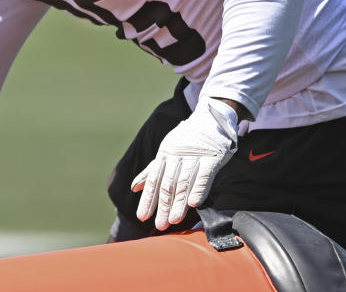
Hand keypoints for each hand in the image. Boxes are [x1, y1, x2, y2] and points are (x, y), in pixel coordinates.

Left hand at [131, 98, 238, 230]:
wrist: (209, 120)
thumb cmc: (186, 140)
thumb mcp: (165, 152)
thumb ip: (151, 171)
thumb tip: (134, 187)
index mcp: (164, 156)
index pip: (153, 180)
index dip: (148, 199)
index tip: (142, 217)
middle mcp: (176, 157)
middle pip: (168, 184)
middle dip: (163, 206)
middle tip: (160, 225)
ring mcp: (194, 156)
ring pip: (184, 182)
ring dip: (179, 202)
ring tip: (174, 219)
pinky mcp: (211, 157)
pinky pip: (204, 175)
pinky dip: (198, 189)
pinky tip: (194, 204)